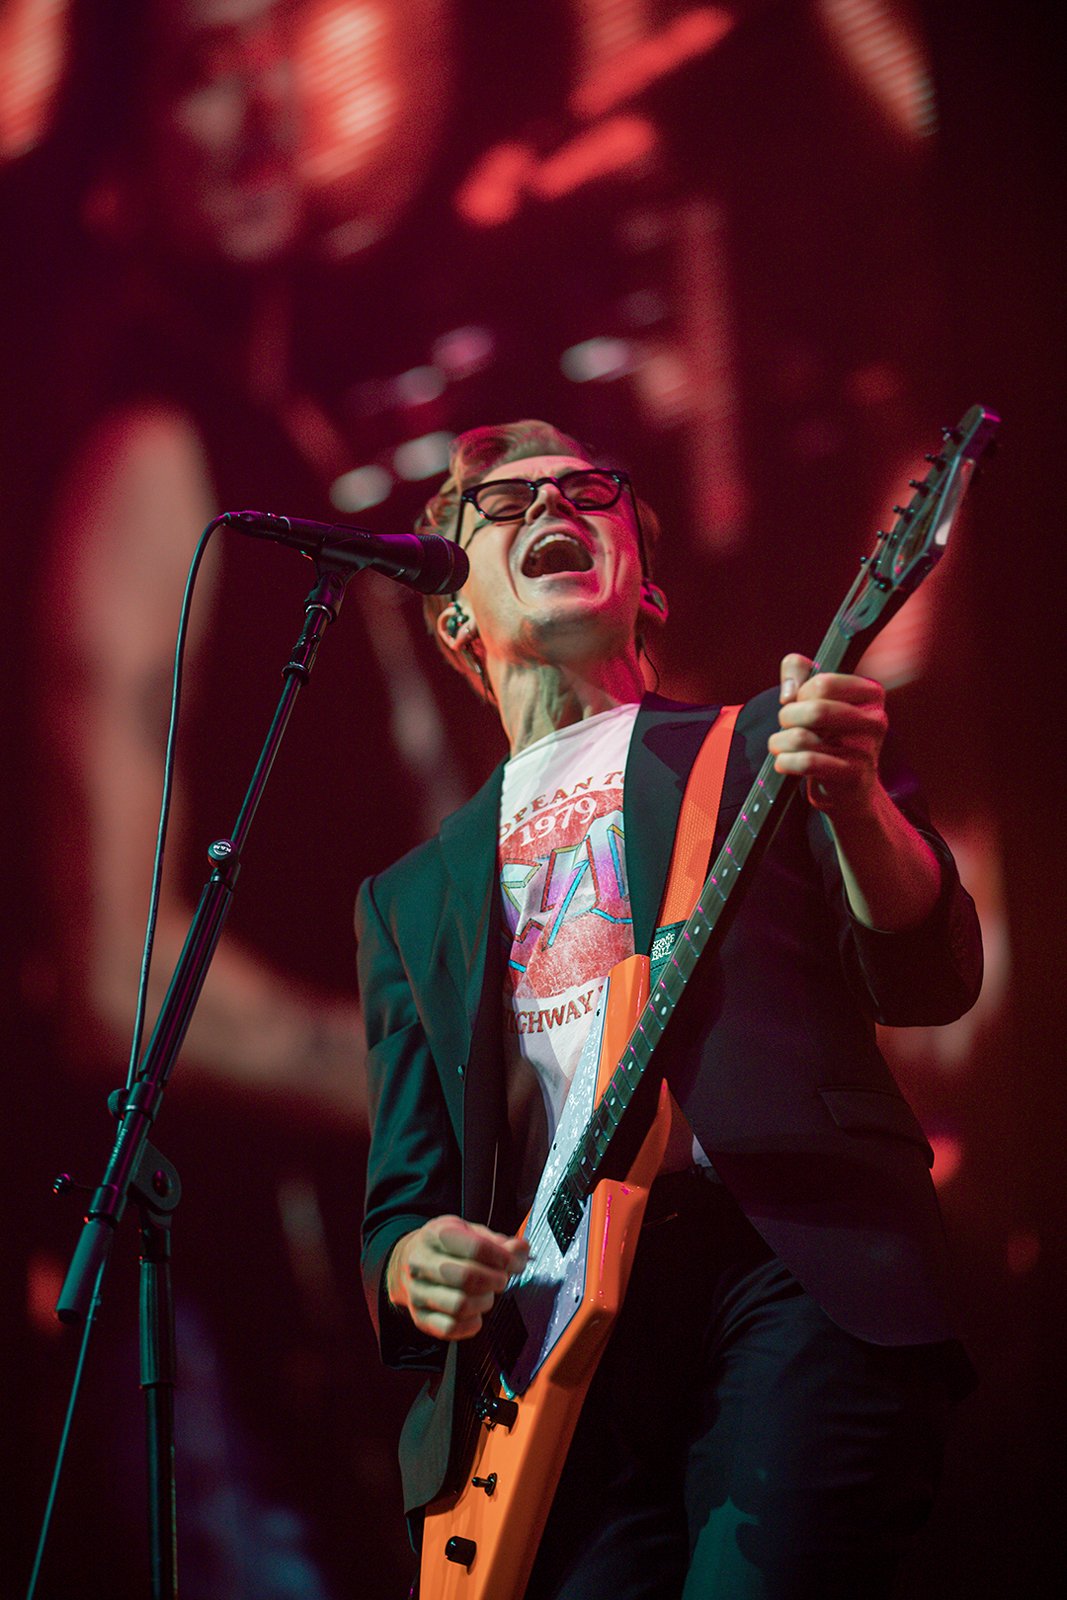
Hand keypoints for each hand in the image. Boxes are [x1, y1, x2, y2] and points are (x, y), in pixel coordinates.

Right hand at [387, 1216, 528, 1341]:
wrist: (407, 1261)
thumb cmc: (445, 1246)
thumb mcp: (469, 1231)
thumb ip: (498, 1242)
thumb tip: (520, 1250)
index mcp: (436, 1235)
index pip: (476, 1247)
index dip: (503, 1258)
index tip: (513, 1263)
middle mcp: (421, 1262)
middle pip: (467, 1277)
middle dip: (494, 1280)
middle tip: (501, 1279)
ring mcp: (417, 1291)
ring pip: (459, 1305)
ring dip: (484, 1302)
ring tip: (487, 1295)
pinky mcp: (419, 1317)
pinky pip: (449, 1328)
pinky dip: (471, 1324)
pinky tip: (475, 1313)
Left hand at [769, 653, 887, 819]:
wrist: (848, 788)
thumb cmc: (829, 736)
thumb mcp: (814, 697)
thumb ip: (798, 671)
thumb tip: (789, 693)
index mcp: (870, 693)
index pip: (823, 683)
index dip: (801, 693)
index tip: (799, 703)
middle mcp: (875, 719)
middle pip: (814, 709)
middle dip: (787, 718)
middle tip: (786, 727)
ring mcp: (867, 749)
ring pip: (804, 737)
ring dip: (780, 742)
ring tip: (781, 746)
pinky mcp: (854, 776)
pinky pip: (808, 763)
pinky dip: (787, 762)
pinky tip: (784, 763)